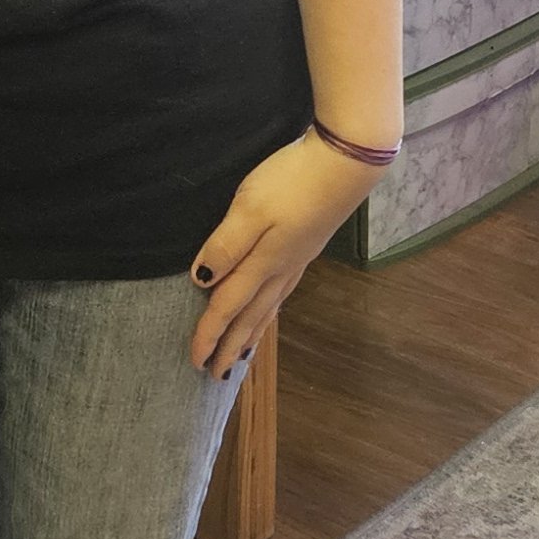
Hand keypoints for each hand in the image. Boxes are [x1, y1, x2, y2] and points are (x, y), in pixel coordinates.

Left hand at [189, 133, 373, 377]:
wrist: (345, 163)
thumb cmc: (293, 182)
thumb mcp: (250, 209)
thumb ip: (226, 246)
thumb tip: (201, 280)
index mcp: (263, 263)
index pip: (227, 306)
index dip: (209, 334)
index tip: (194, 360)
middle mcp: (280, 270)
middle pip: (250, 317)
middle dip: (231, 346)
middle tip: (215, 374)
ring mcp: (296, 260)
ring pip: (268, 309)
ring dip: (252, 334)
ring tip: (241, 355)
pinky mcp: (306, 247)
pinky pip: (281, 294)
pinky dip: (270, 312)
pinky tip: (269, 308)